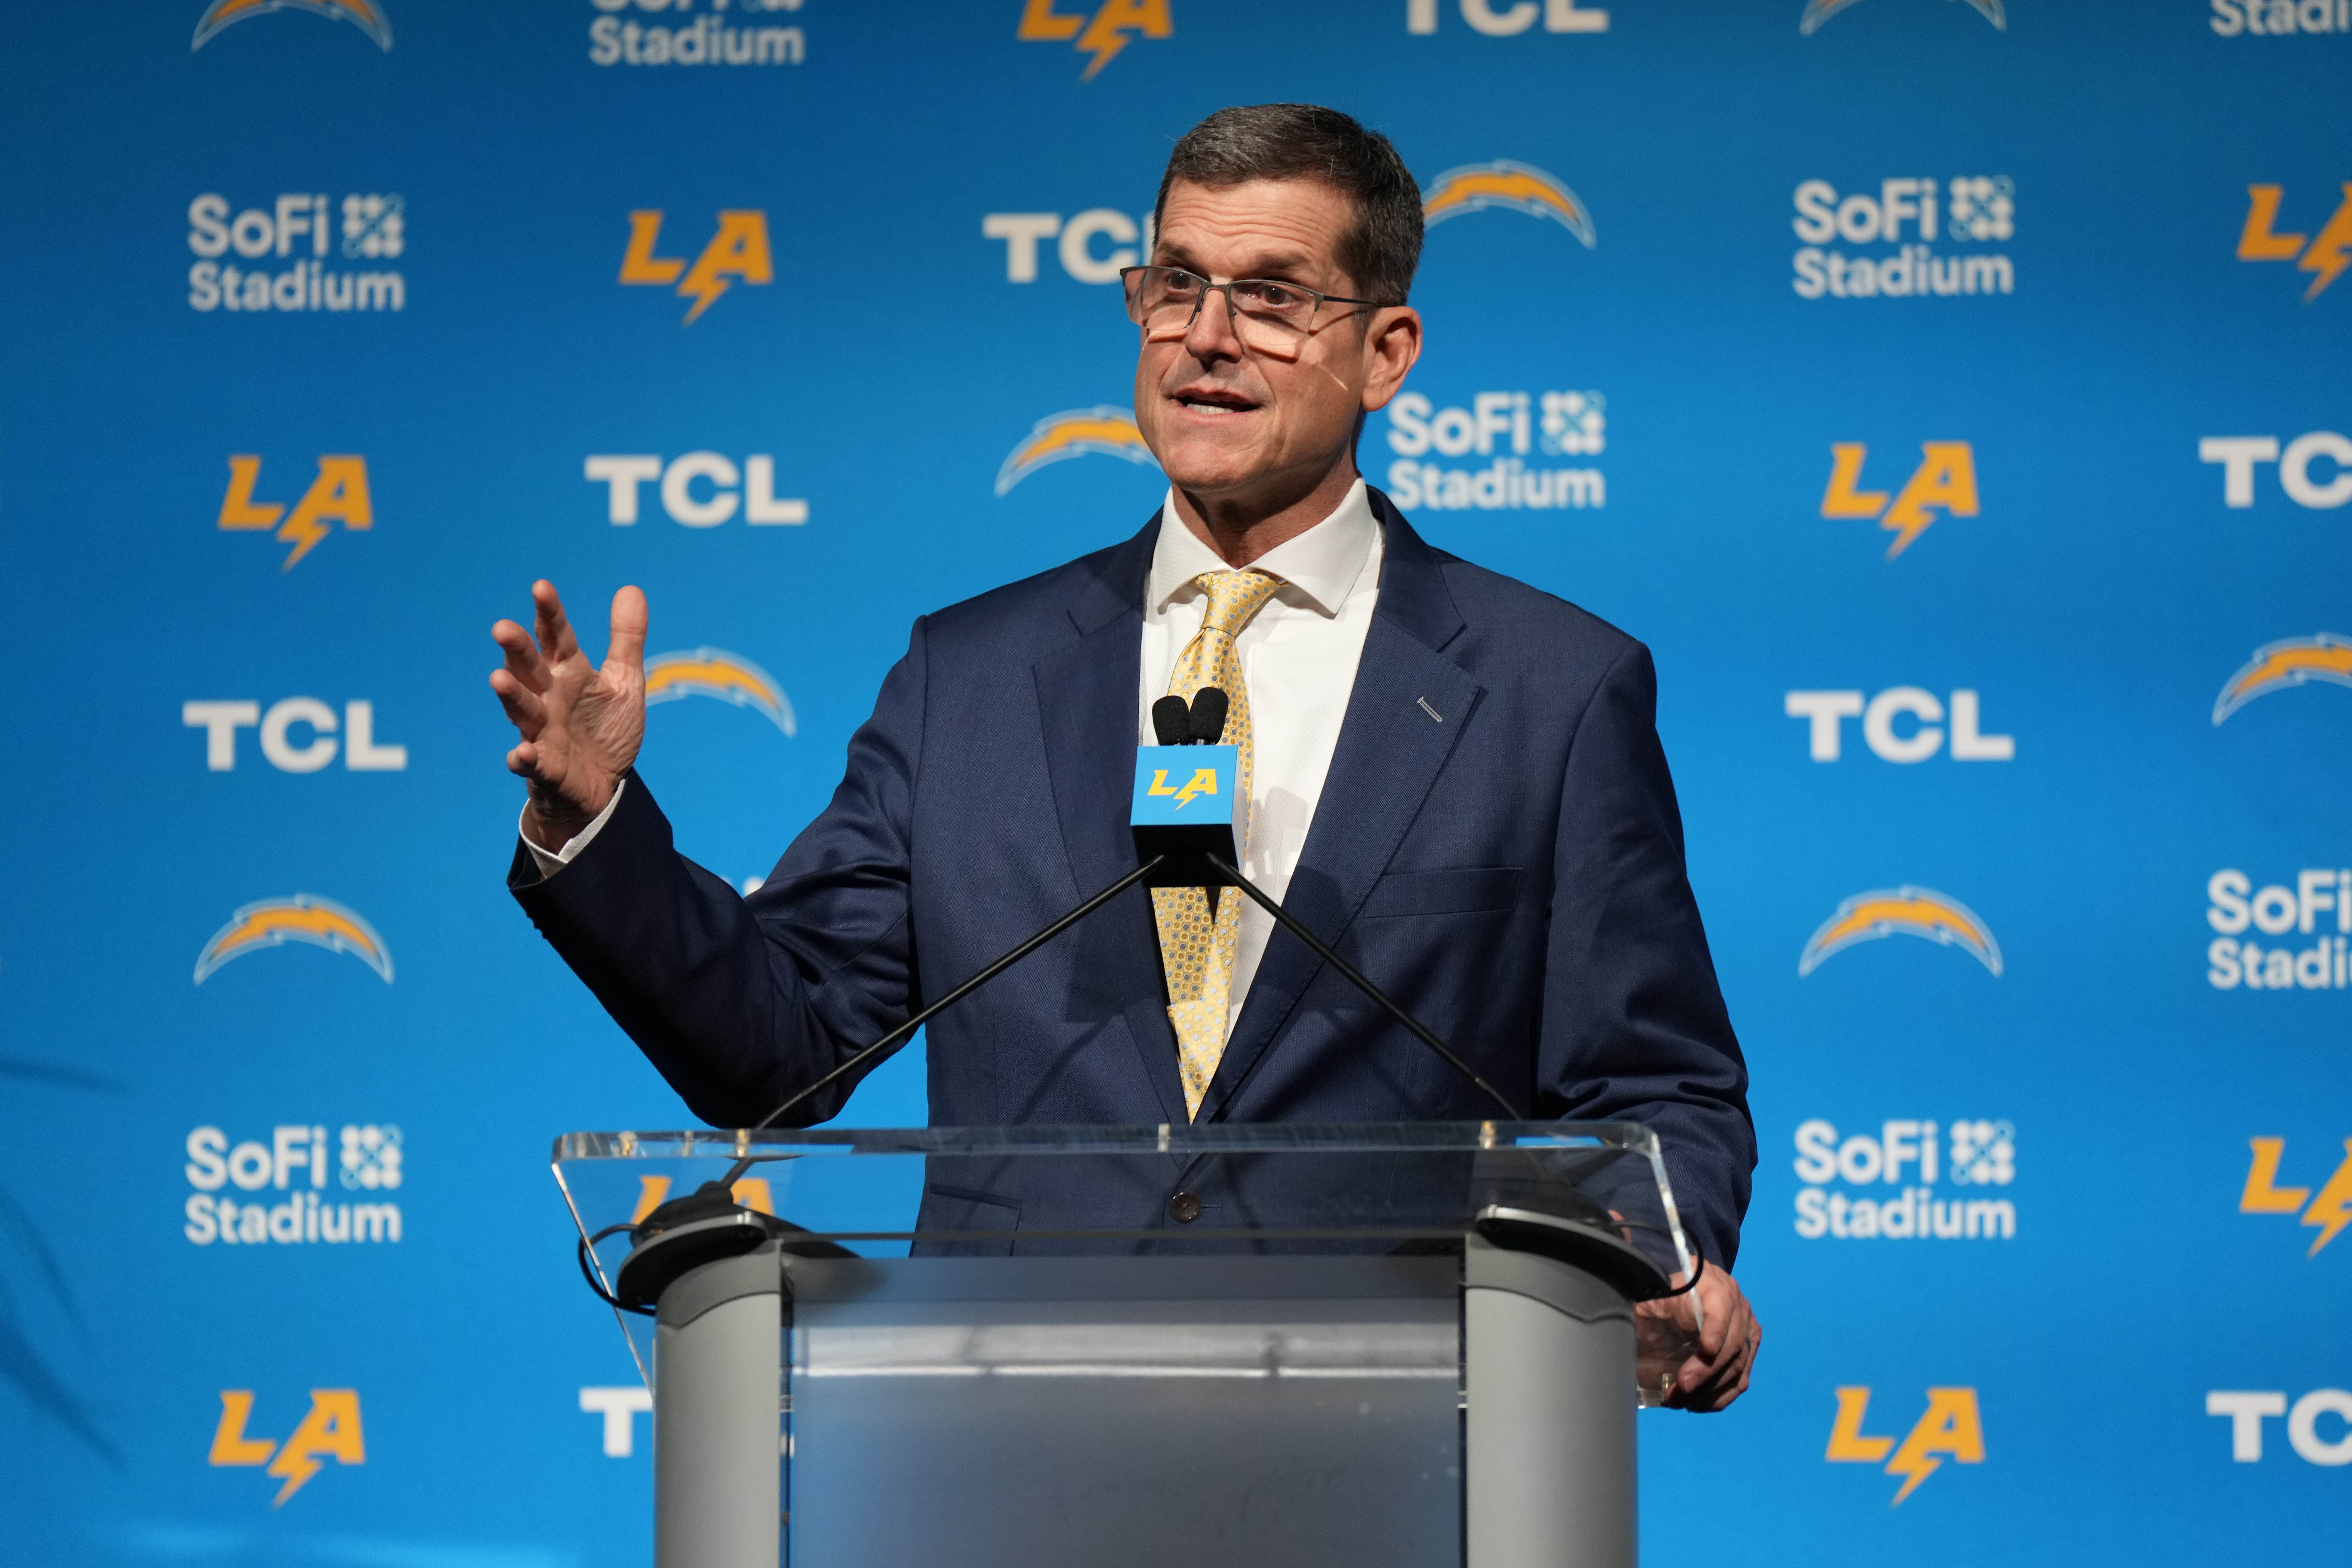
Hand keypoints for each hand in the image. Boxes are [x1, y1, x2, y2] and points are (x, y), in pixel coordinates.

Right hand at [490, 581, 647, 847]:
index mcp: (568, 673)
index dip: (549, 613)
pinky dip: (524, 758)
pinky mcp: (545, 768)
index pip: (557, 637)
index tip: (541, 587)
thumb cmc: (605, 728)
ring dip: (511, 695)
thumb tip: (631, 588)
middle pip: (529, 669)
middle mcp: (549, 698)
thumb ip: (626, 638)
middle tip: (503, 627)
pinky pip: (531, 763)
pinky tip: (522, 753)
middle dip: (516, 650)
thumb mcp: (625, 681)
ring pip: (522, 710)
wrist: (603, 784)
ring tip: (498, 678)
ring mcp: (543, 732)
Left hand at [1634, 1263, 1758, 1411]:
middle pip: (1732, 1343)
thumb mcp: (1650, 1295)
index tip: (1706, 1349)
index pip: (1722, 1306)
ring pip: (1737, 1366)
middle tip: (1681, 1389)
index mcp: (1712, 1284)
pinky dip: (1720, 1396)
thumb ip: (1646, 1305)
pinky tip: (1698, 1404)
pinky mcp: (1748, 1351)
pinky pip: (1740, 1379)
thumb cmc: (1659, 1296)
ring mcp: (1746, 1329)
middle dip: (1706, 1371)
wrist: (1675, 1298)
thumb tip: (1631, 1323)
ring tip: (1681, 1401)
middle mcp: (1737, 1305)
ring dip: (1709, 1390)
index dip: (1716, 1329)